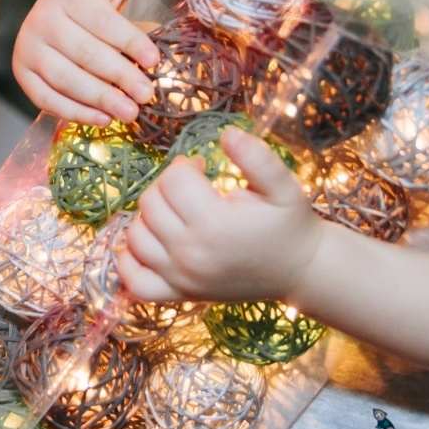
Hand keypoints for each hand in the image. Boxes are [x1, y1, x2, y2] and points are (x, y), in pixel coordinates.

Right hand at [12, 0, 163, 123]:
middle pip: (86, 55)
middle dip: (120, 77)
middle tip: (146, 94)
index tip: (155, 61)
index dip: (131, 43)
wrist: (56, 13)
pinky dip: (76, 112)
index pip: (103, 24)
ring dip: (100, 99)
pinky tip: (102, 119)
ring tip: (130, 112)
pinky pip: (48, 99)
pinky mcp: (23, 74)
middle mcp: (42, 20)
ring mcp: (29, 49)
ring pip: (68, 80)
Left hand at [118, 129, 324, 302]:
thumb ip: (257, 157)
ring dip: (149, 216)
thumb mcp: (283, 185)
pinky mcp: (178, 294)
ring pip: (135, 236)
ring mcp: (181, 278)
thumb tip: (227, 134)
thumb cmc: (289, 224)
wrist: (299, 270)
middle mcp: (192, 254)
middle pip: (150, 203)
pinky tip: (148, 243)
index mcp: (216, 224)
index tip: (202, 167)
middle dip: (167, 186)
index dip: (185, 165)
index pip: (172, 180)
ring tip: (176, 212)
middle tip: (192, 187)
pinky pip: (134, 281)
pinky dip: (129, 262)